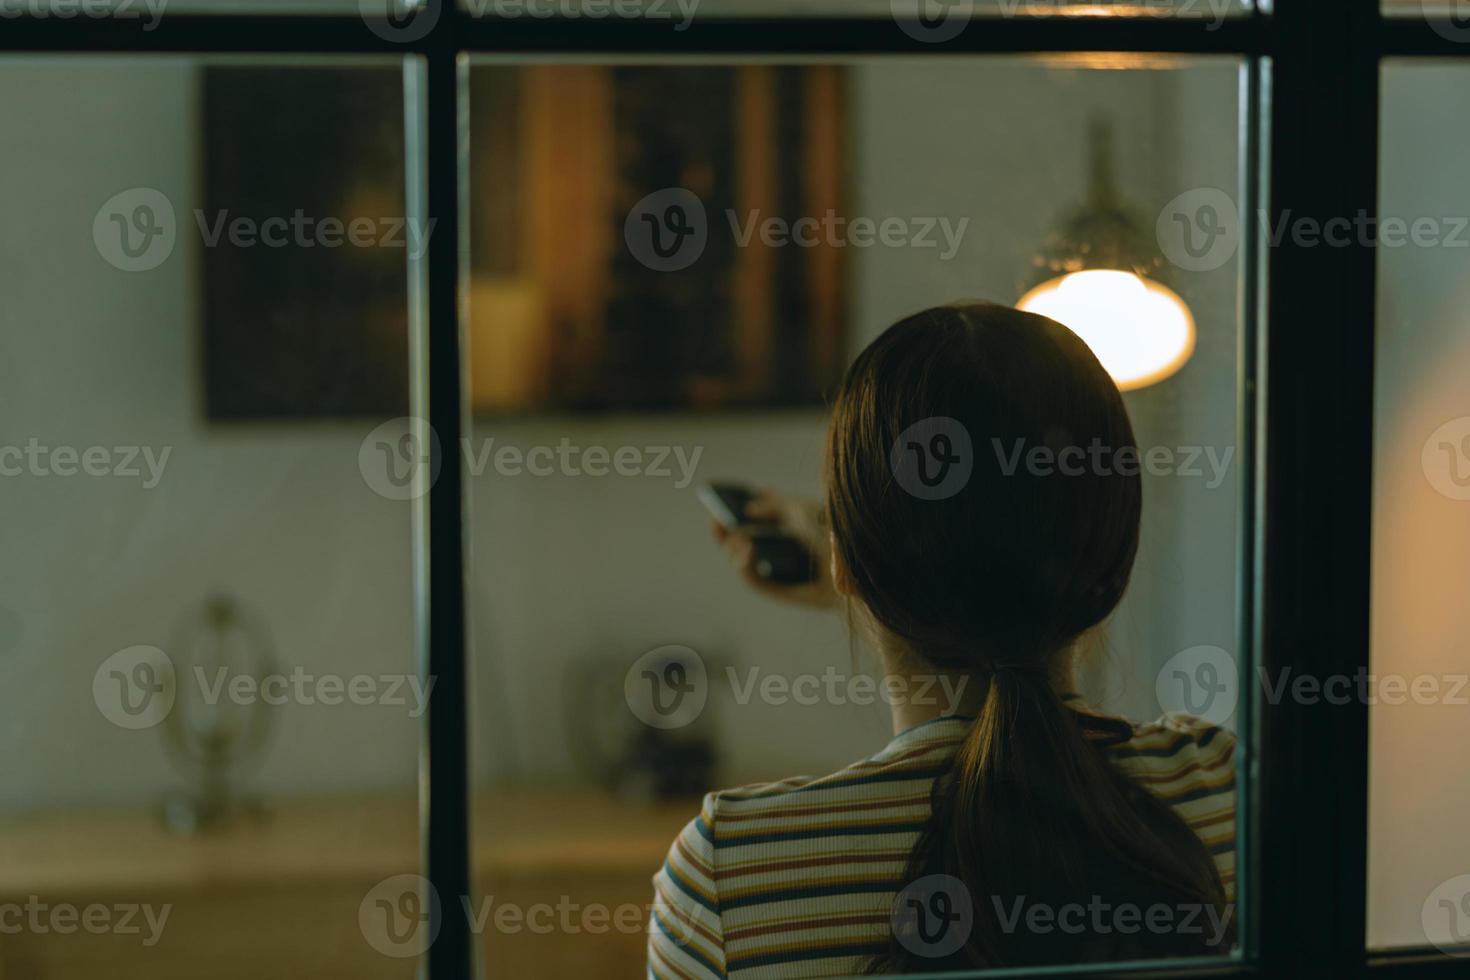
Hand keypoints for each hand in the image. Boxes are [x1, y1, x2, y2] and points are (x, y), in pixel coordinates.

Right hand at [711, 490, 839, 608]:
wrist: (856, 562)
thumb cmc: (834, 534)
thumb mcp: (802, 510)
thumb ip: (774, 504)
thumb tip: (749, 509)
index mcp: (788, 530)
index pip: (753, 523)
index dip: (733, 516)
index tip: (718, 506)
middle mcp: (781, 552)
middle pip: (742, 544)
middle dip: (725, 534)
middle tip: (714, 522)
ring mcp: (780, 573)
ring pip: (744, 565)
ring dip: (733, 551)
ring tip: (738, 540)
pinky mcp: (782, 591)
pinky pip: (755, 581)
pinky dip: (746, 566)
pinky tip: (748, 550)